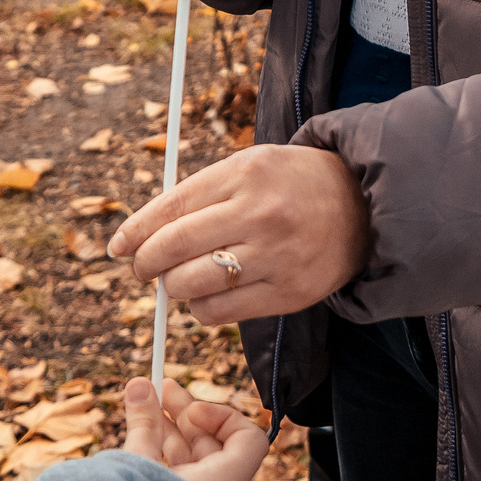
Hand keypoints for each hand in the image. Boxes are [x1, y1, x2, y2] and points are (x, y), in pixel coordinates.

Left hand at [109, 144, 370, 323]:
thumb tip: (141, 236)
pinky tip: (207, 296)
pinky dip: (201, 309)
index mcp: (245, 174)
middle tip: (142, 268)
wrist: (363, 204)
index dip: (135, 232)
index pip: (171, 208)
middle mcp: (259, 214)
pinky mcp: (289, 293)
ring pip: (193, 286)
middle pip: (174, 249)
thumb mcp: (249, 167)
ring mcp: (276, 256)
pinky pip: (221, 313)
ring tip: (179, 280)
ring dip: (174, 289)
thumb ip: (200, 195)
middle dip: (146, 264)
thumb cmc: (291, 183)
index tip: (118, 247)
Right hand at [122, 376, 268, 480]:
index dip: (220, 415)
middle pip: (214, 448)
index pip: (248, 439)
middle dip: (184, 416)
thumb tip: (141, 385)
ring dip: (170, 436)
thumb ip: (143, 422)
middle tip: (156, 389)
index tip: (189, 409)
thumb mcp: (137, 464)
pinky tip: (142, 445)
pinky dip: (167, 463)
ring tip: (142, 410)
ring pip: (195, 467)